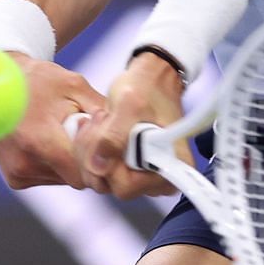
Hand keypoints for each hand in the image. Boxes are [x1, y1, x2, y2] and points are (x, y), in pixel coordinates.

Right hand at [0, 53, 105, 189]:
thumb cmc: (38, 80)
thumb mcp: (74, 86)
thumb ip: (101, 112)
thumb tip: (128, 134)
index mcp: (39, 140)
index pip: (83, 174)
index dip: (99, 162)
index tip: (103, 144)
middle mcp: (24, 163)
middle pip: (75, 178)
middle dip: (86, 161)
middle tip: (84, 134)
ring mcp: (16, 173)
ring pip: (62, 180)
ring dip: (70, 163)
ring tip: (63, 133)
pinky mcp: (13, 178)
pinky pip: (47, 178)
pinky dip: (55, 164)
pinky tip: (50, 140)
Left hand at [73, 51, 184, 199]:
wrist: (150, 77)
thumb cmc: (148, 88)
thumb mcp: (129, 105)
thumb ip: (113, 137)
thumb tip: (98, 167)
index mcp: (172, 168)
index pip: (127, 187)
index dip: (109, 164)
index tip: (108, 133)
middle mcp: (160, 178)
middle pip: (110, 184)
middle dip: (96, 153)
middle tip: (102, 122)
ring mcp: (143, 175)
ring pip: (101, 178)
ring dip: (91, 149)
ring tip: (101, 121)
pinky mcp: (129, 168)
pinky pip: (99, 169)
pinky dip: (92, 149)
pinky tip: (98, 128)